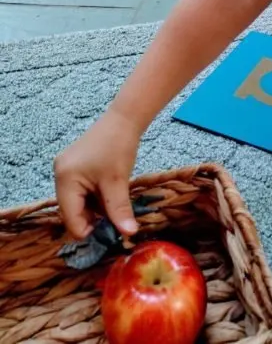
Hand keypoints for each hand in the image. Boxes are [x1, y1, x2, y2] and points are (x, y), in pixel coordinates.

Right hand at [54, 109, 140, 239]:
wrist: (123, 120)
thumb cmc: (119, 147)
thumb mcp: (119, 182)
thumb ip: (120, 210)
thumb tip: (129, 234)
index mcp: (65, 179)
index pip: (70, 218)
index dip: (89, 230)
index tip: (110, 232)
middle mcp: (59, 175)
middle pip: (71, 211)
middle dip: (92, 218)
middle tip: (114, 218)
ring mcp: (64, 170)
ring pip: (77, 202)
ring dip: (94, 208)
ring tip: (113, 201)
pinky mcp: (72, 166)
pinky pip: (79, 191)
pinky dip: (93, 197)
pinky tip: (109, 192)